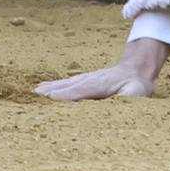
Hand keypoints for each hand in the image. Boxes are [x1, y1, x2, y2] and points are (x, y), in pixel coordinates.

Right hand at [35, 36, 169, 100]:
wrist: (136, 68)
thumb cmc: (136, 85)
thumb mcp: (137, 92)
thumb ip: (127, 98)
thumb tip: (117, 102)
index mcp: (100, 84)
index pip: (80, 91)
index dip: (65, 95)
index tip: (49, 99)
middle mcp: (88, 80)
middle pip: (67, 87)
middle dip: (50, 92)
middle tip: (32, 98)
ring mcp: (84, 78)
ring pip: (63, 84)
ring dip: (48, 89)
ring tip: (33, 93)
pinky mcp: (83, 80)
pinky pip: (65, 83)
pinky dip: (52, 85)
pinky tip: (42, 87)